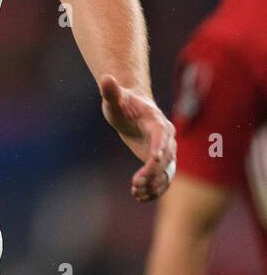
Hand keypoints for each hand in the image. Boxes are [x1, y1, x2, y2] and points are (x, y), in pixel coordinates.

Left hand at [100, 74, 175, 201]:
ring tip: (136, 192)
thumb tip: (106, 78)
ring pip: (167, 172)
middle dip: (154, 172)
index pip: (161, 135)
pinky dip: (155, 189)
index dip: (159, 147)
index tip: (153, 159)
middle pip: (167, 158)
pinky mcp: (161, 162)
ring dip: (155, 185)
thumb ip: (111, 91)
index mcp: (157, 121)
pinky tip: (140, 197)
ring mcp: (166, 151)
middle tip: (136, 183)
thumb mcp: (114, 98)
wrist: (132, 110)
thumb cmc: (122, 102)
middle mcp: (166, 137)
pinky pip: (163, 179)